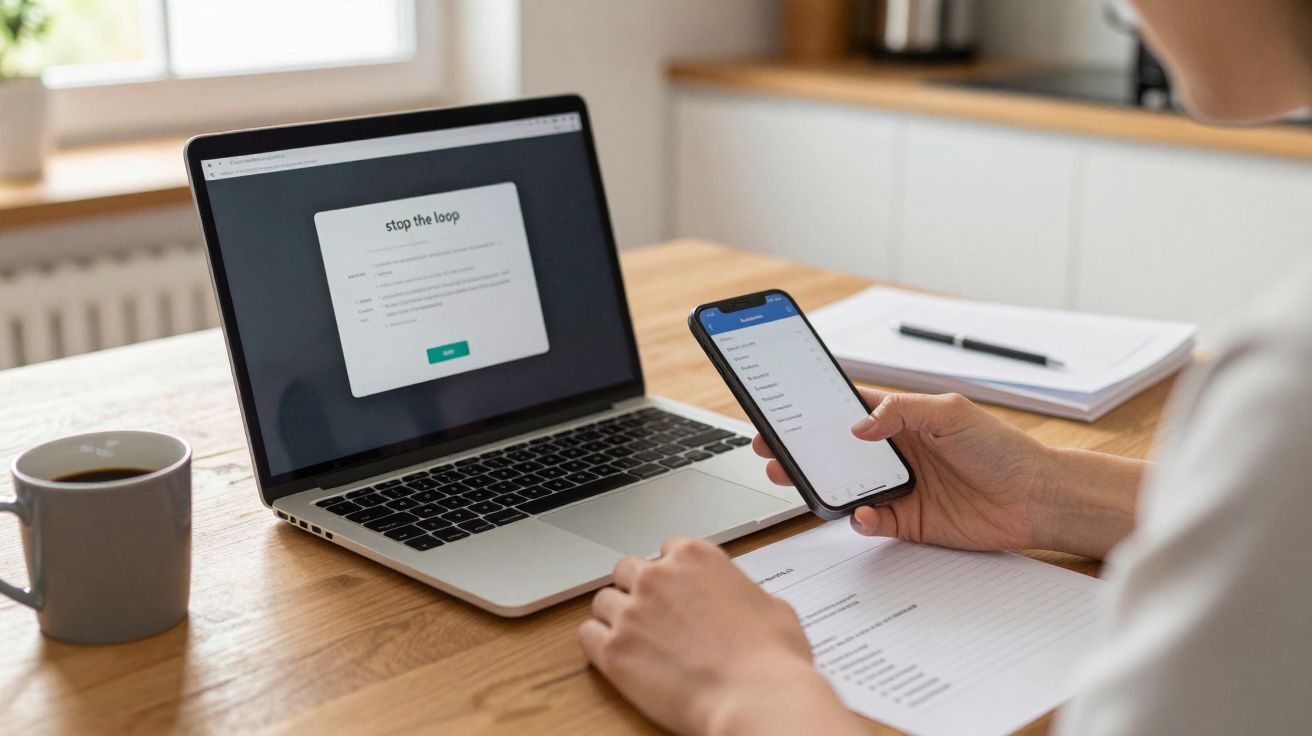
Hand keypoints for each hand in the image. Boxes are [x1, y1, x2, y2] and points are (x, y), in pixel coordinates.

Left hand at [578, 537, 861, 735]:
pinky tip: (615, 654)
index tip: (676, 591)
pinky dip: (598, 643)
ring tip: (635, 639)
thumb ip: (740, 590)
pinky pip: (586, 634)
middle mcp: (658, 577)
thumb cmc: (772, 658)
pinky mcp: (614, 650)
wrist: (758, 699)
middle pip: (627, 569)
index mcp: (695, 556)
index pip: (666, 550)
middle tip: (652, 615)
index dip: (671, 573)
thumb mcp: (771, 605)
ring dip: (616, 616)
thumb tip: (737, 598)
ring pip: (604, 601)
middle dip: (637, 589)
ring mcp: (632, 612)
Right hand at [756, 388, 1056, 551]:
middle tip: (771, 450)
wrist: (1036, 498)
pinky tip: (863, 513)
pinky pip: (871, 521)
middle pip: (836, 451)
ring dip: (818, 485)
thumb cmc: (1002, 448)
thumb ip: (901, 411)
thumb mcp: (950, 412)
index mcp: (902, 419)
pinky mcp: (909, 521)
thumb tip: (859, 426)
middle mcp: (896, 453)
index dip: (815, 412)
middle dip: (801, 450)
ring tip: (792, 480)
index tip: (783, 412)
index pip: (848, 411)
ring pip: (846, 486)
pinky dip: (860, 519)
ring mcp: (901, 488)